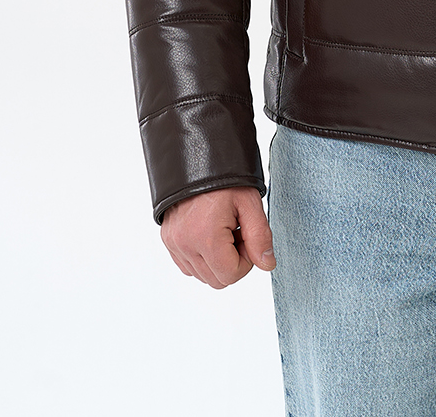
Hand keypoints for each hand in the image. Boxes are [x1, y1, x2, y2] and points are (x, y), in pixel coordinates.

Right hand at [160, 186, 275, 287]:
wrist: (199, 154)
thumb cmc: (226, 176)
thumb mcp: (249, 203)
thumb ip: (260, 237)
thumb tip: (267, 265)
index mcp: (206, 238)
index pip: (231, 276)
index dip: (247, 260)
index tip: (247, 235)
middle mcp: (185, 245)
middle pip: (216, 280)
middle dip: (233, 261)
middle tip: (238, 232)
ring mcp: (174, 243)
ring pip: (201, 275)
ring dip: (217, 260)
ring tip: (224, 229)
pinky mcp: (168, 239)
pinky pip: (187, 265)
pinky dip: (202, 257)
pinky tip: (210, 233)